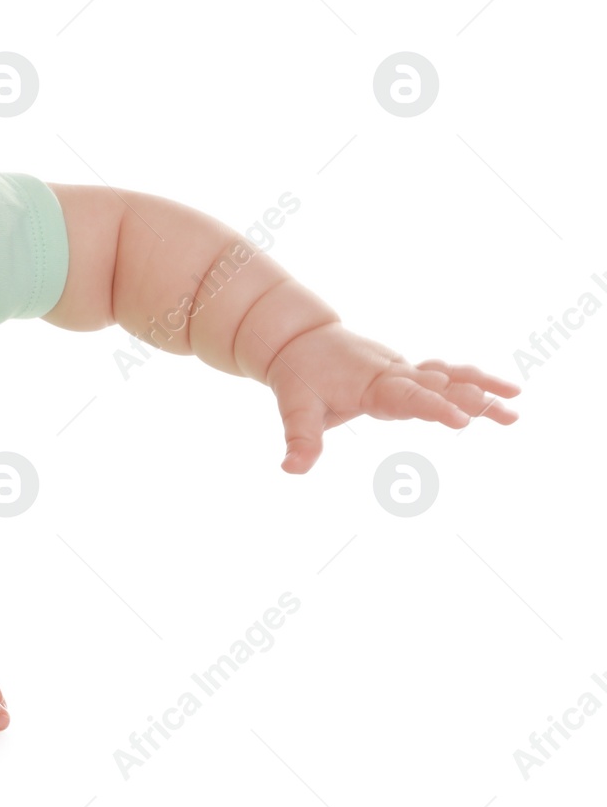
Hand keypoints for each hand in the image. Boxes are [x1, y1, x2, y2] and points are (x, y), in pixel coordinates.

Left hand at [263, 322, 520, 473]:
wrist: (298, 337)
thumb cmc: (297, 373)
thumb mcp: (293, 407)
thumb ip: (300, 439)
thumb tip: (290, 470)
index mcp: (371, 385)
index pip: (408, 397)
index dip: (435, 408)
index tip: (462, 420)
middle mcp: (393, 374)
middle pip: (440, 386)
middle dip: (475, 401)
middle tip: (510, 416)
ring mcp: (402, 370)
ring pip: (449, 374)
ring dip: (482, 387)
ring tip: (517, 402)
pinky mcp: (406, 372)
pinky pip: (444, 373)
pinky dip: (471, 379)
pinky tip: (498, 392)